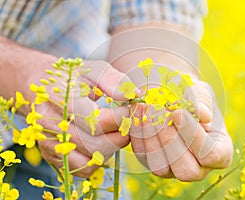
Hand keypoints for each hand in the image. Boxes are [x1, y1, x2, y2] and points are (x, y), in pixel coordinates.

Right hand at [37, 60, 132, 177]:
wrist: (42, 87)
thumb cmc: (73, 78)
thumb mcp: (93, 70)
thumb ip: (114, 81)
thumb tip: (135, 95)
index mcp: (62, 100)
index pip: (98, 121)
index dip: (121, 118)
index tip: (130, 109)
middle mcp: (51, 125)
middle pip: (95, 145)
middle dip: (120, 136)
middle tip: (127, 124)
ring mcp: (49, 143)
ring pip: (90, 160)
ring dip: (111, 148)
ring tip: (115, 131)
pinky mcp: (52, 155)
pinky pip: (83, 168)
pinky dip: (98, 159)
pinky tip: (102, 142)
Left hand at [130, 80, 232, 180]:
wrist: (175, 97)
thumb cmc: (194, 96)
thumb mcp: (201, 93)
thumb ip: (202, 102)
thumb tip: (201, 114)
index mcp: (220, 153)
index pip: (210, 155)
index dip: (193, 136)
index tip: (178, 112)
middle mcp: (198, 168)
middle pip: (186, 170)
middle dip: (170, 140)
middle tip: (160, 112)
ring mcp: (174, 170)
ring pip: (161, 167)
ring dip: (151, 137)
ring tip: (147, 109)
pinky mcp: (153, 163)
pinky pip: (143, 156)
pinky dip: (138, 134)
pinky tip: (138, 112)